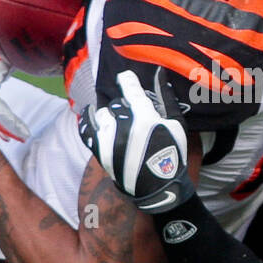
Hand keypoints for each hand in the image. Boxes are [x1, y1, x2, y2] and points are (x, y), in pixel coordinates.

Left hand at [79, 69, 193, 213]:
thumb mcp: (177, 125)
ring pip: (102, 115)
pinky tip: (89, 114)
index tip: (125, 77)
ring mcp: (109, 141)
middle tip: (132, 115)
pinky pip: (86, 130)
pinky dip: (86, 120)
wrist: (160, 189)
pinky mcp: (99, 152)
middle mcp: (124, 127)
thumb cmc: (172, 155)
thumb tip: (160, 73)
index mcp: (145, 118)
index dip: (127, 80)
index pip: (130, 89)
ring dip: (110, 117)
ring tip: (119, 124)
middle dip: (124, 107)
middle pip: (116, 104)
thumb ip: (167, 98)